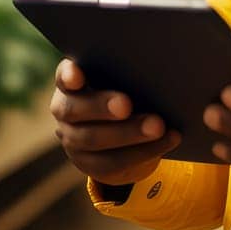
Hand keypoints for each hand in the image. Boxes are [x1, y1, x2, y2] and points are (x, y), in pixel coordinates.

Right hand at [50, 59, 180, 185]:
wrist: (123, 137)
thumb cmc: (126, 93)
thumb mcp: (122, 81)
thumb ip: (128, 73)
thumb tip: (155, 65)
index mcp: (71, 83)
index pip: (63, 76)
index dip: (68, 76)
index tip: (77, 76)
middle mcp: (65, 111)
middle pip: (74, 109)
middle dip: (101, 106)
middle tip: (126, 104)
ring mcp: (73, 140)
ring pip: (94, 139)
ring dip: (129, 133)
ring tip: (157, 126)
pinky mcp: (89, 165)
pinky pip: (113, 162)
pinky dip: (144, 151)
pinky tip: (167, 140)